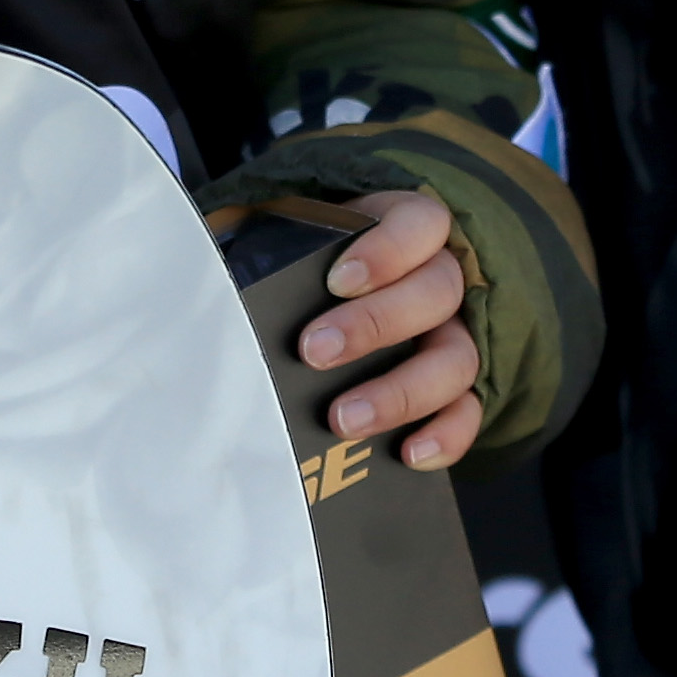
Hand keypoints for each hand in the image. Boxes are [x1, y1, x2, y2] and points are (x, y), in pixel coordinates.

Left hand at [275, 188, 481, 472]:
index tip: (338, 281)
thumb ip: (261, 238)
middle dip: (377, 324)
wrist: (328, 300)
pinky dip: (446, 435)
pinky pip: (470, 411)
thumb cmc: (307, 262)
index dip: (389, 250)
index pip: (422, 223)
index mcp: (404, 227)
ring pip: (457, 357)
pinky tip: (409, 453)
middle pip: (439, 291)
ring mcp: (453, 334)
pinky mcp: (456, 388)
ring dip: (401, 392)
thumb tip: (206, 256)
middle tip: (316, 351)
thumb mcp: (285, 233)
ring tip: (344, 420)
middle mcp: (440, 277)